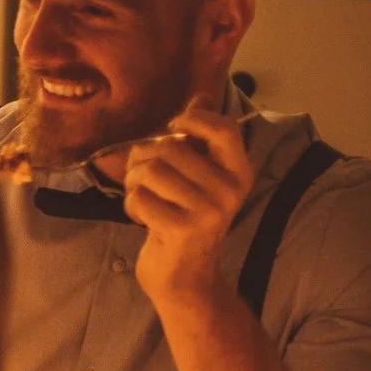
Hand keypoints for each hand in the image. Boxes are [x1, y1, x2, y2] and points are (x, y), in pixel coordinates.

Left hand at [126, 100, 254, 306]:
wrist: (183, 275)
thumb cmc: (184, 218)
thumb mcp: (199, 178)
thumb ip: (200, 139)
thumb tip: (200, 95)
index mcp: (239, 173)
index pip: (222, 129)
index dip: (192, 121)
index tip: (172, 130)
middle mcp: (230, 190)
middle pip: (169, 149)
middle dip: (143, 160)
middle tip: (143, 179)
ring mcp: (208, 211)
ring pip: (150, 171)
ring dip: (134, 183)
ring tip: (143, 198)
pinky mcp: (181, 229)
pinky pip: (138, 197)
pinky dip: (132, 206)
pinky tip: (144, 219)